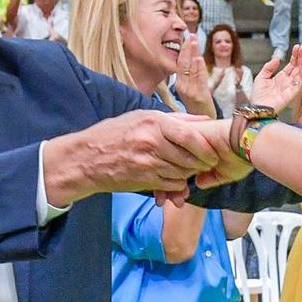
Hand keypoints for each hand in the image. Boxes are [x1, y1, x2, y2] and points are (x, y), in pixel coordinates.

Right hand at [41, 110, 222, 204]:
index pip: (189, 135)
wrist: (88, 158)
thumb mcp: (143, 117)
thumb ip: (176, 119)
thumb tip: (205, 122)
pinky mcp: (144, 180)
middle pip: (189, 158)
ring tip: (188, 169)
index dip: (206, 147)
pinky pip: (171, 185)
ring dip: (189, 174)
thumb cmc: (116, 133)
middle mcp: (151, 142)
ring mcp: (147, 163)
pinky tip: (174, 179)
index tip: (214, 152)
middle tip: (207, 164)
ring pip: (182, 173)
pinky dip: (177, 185)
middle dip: (203, 164)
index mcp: (153, 122)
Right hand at [172, 32, 212, 112]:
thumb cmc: (197, 106)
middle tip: (190, 35)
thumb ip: (189, 76)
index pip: (180, 64)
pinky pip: (200, 79)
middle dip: (187, 48)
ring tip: (194, 42)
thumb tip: (192, 58)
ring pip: (191, 69)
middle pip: (184, 64)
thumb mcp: (189, 90)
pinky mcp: (200, 95)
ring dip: (193, 54)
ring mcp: (191, 91)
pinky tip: (199, 58)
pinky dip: (199, 68)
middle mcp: (182, 87)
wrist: (202, 124)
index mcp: (179, 85)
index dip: (183, 50)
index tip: (186, 38)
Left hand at [249, 46, 301, 112]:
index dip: (295, 55)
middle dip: (301, 57)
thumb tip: (277, 59)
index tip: (298, 46)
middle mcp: (288, 82)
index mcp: (281, 77)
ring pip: (300, 75)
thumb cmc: (258, 96)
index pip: (292, 64)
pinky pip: (299, 86)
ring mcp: (290, 88)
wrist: (257, 108)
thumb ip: (268, 67)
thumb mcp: (261, 77)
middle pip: (298, 67)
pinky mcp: (291, 95)